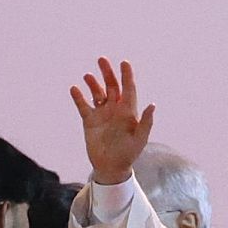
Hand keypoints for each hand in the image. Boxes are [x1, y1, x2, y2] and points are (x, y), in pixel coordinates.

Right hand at [69, 57, 153, 184]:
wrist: (112, 167)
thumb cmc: (128, 154)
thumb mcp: (139, 139)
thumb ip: (146, 122)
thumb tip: (152, 104)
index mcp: (128, 111)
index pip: (128, 89)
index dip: (127, 75)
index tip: (124, 63)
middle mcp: (115, 109)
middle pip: (111, 86)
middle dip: (107, 73)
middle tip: (102, 60)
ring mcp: (102, 114)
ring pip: (97, 93)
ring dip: (93, 83)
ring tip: (88, 76)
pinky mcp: (90, 121)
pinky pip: (83, 105)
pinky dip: (79, 97)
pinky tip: (74, 89)